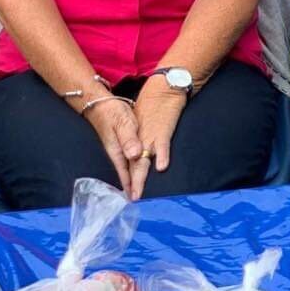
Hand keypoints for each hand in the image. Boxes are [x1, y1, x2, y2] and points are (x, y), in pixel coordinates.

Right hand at [83, 97, 142, 197]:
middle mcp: (118, 151)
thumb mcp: (123, 123)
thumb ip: (129, 139)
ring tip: (134, 190)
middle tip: (135, 200)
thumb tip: (134, 155)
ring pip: (127, 166)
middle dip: (131, 185)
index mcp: (118, 150)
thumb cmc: (112, 112)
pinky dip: (131, 166)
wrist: (100, 103)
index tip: (134, 198)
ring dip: (131, 177)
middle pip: (126, 171)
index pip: (126, 171)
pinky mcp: (121, 141)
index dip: (131, 184)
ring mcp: (119, 147)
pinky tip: (133, 169)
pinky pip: (128, 157)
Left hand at [128, 79, 187, 200]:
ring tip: (138, 192)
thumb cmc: (151, 107)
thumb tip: (133, 157)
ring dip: (140, 177)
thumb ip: (136, 140)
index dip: (127, 180)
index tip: (126, 195)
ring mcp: (150, 137)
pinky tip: (161, 166)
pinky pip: (162, 146)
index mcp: (134, 141)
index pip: (128, 164)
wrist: (163, 90)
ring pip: (143, 160)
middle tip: (131, 200)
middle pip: (134, 166)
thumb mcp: (140, 124)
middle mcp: (140, 142)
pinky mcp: (163, 131)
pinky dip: (161, 155)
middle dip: (132, 184)